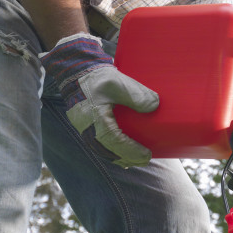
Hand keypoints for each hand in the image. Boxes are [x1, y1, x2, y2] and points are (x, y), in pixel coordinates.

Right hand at [41, 33, 158, 167]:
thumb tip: (155, 106)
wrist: (77, 73)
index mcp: (95, 117)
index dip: (131, 150)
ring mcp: (84, 129)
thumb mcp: (118, 83)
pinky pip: (98, 146)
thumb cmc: (97, 77)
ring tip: (137, 159)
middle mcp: (86, 128)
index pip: (114, 141)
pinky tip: (122, 156)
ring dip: (120, 157)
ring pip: (102, 151)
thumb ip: (136, 94)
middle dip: (128, 158)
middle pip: (108, 151)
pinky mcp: (85, 128)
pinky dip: (111, 152)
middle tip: (146, 159)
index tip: (147, 155)